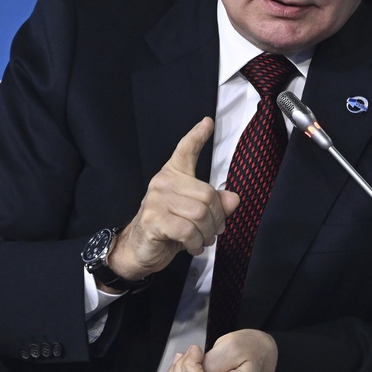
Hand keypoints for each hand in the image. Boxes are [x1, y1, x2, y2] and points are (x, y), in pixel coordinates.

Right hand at [107, 117, 239, 282]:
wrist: (138, 249)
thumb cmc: (167, 228)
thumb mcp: (194, 214)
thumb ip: (215, 204)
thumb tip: (233, 199)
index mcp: (173, 175)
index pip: (185, 150)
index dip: (197, 136)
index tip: (207, 123)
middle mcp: (163, 182)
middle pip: (208, 195)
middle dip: (217, 219)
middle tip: (214, 231)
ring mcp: (156, 200)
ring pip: (200, 214)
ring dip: (207, 234)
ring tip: (202, 240)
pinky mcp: (153, 220)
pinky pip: (188, 230)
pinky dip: (196, 243)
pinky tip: (193, 246)